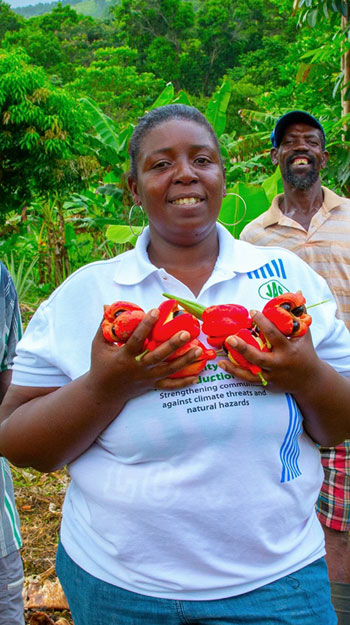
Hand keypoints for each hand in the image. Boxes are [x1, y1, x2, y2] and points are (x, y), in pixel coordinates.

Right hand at [87, 308, 202, 403]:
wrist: (104, 394)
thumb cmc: (100, 365)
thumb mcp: (98, 345)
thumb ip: (104, 326)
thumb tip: (107, 306)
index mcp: (124, 357)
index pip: (136, 339)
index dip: (145, 325)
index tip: (155, 311)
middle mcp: (138, 369)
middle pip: (158, 357)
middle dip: (173, 345)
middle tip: (186, 333)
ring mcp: (147, 379)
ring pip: (168, 371)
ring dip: (185, 361)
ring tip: (198, 351)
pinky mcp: (152, 386)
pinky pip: (169, 386)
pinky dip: (183, 383)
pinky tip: (196, 377)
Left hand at [218, 310, 320, 392]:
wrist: (309, 381)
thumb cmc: (306, 352)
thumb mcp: (305, 334)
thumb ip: (299, 314)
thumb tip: (298, 292)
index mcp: (288, 350)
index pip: (274, 335)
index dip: (263, 323)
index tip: (253, 312)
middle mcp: (279, 364)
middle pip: (259, 357)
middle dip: (244, 348)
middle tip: (230, 338)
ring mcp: (272, 375)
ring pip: (251, 372)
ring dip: (234, 366)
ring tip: (221, 357)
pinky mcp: (267, 383)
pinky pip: (249, 379)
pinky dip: (236, 373)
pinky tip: (223, 365)